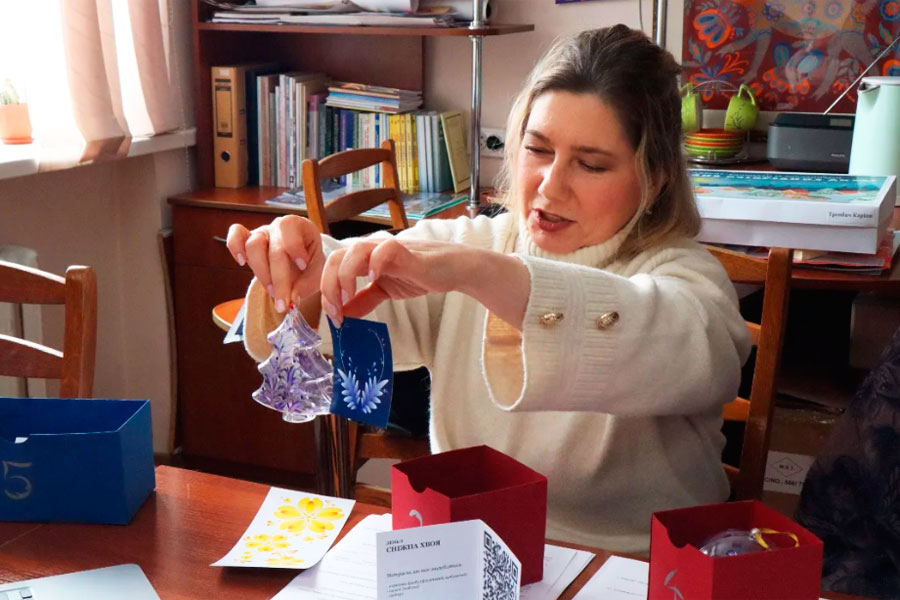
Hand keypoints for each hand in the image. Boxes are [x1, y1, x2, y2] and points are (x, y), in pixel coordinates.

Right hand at [226, 215, 325, 311]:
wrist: (300, 268)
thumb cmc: (309, 267)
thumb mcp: (317, 274)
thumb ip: (306, 284)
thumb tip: (292, 299)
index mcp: (300, 226)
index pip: (290, 227)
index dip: (294, 246)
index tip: (302, 266)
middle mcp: (279, 227)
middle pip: (273, 247)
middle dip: (279, 278)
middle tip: (284, 301)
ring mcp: (262, 233)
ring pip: (253, 245)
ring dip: (262, 272)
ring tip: (272, 292)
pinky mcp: (247, 242)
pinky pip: (235, 236)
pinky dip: (235, 247)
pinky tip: (242, 263)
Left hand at [321, 237, 471, 325]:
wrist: (451, 270)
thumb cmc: (419, 275)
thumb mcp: (384, 291)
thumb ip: (363, 300)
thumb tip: (344, 315)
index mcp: (363, 259)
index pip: (332, 268)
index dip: (325, 291)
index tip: (333, 317)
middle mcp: (371, 250)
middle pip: (335, 257)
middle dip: (329, 286)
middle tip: (336, 312)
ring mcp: (386, 248)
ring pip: (354, 250)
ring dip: (345, 275)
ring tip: (348, 298)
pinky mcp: (405, 251)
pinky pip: (384, 249)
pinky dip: (375, 263)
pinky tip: (374, 280)